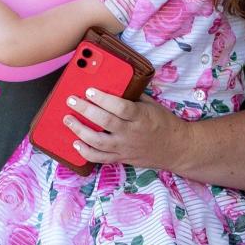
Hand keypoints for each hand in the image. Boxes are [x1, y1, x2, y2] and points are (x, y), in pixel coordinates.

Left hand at [63, 89, 191, 169]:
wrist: (176, 149)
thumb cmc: (164, 124)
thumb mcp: (152, 105)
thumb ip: (133, 97)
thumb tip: (114, 85)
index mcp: (141, 117)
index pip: (120, 107)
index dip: (103, 99)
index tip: (90, 90)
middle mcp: (131, 133)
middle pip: (104, 122)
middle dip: (85, 110)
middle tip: (71, 101)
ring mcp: (125, 147)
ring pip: (98, 141)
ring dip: (79, 130)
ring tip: (68, 119)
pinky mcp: (121, 158)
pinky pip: (100, 158)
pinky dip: (85, 152)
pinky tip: (75, 143)